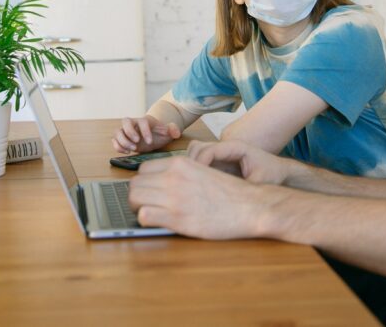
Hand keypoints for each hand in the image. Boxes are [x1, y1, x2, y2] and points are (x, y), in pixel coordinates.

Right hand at [112, 115, 181, 152]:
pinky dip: (118, 146)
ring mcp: (126, 131)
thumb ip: (173, 130)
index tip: (150, 141)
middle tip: (137, 142)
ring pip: (117, 131)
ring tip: (133, 149)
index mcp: (145, 121)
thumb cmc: (160, 133)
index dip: (145, 131)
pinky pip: (114, 140)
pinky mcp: (122, 140)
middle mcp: (133, 124)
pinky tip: (127, 152)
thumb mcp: (168, 132)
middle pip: (125, 121)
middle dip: (129, 132)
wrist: (153, 136)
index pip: (142, 121)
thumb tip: (176, 132)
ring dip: (123, 141)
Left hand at [128, 156, 277, 238]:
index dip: (145, 182)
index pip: (143, 170)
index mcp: (180, 164)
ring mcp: (174, 198)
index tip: (150, 192)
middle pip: (135, 184)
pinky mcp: (178, 218)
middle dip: (138, 195)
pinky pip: (144, 216)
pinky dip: (146, 219)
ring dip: (138, 207)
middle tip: (148, 205)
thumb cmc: (230, 193)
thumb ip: (182, 173)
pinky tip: (158, 222)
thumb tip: (161, 181)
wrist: (251, 206)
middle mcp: (174, 177)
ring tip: (151, 213)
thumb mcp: (203, 171)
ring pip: (134, 198)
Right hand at [187, 139, 291, 185]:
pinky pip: (201, 163)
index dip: (199, 164)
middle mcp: (225, 148)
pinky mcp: (219, 164)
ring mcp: (221, 155)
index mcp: (235, 147)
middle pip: (197, 148)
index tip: (197, 183)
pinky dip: (196, 173)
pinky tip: (201, 188)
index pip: (208, 150)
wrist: (282, 174)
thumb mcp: (260, 183)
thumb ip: (243, 187)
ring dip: (192, 167)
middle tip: (192, 185)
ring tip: (196, 186)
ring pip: (195, 154)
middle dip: (191, 164)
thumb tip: (223, 197)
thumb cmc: (274, 175)